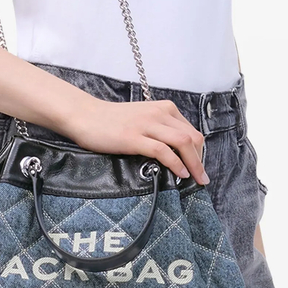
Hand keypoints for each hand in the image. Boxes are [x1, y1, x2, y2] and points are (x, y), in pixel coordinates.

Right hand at [63, 96, 209, 184]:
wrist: (85, 115)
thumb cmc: (112, 120)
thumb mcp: (143, 118)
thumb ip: (160, 129)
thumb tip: (177, 152)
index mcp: (164, 108)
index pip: (192, 131)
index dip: (199, 151)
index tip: (198, 166)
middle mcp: (159, 113)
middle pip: (192, 137)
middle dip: (200, 159)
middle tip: (201, 178)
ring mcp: (146, 124)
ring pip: (182, 143)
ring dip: (194, 164)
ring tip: (197, 179)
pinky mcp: (134, 137)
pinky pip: (163, 151)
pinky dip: (175, 163)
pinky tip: (179, 174)